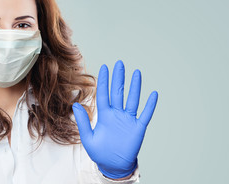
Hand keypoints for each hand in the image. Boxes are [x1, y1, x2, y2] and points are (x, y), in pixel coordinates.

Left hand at [72, 60, 157, 178]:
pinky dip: (150, 105)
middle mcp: (117, 114)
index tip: (104, 67)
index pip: (104, 94)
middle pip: (118, 92)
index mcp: (105, 115)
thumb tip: (75, 104)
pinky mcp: (138, 128)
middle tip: (119, 63)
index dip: (104, 81)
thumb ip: (82, 121)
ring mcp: (128, 120)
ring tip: (136, 73)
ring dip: (135, 87)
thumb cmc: (100, 152)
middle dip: (119, 78)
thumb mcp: (88, 138)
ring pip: (132, 99)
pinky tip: (153, 94)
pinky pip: (145, 114)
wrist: (113, 166)